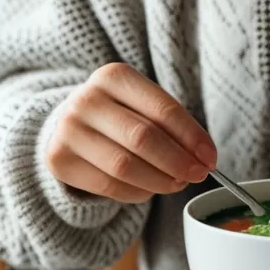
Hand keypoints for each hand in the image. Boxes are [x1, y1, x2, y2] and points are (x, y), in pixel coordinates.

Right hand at [45, 63, 217, 202]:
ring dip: (160, 181)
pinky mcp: (59, 160)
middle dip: (178, 162)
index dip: (192, 137)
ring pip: (125, 166)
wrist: (69, 123)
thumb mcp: (143, 105)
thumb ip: (171, 126)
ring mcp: (68, 130)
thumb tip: (204, 158)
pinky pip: (108, 186)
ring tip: (176, 183)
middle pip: (143, 138)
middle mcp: (86, 99)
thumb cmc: (119, 114)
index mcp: (114, 76)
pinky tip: (149, 189)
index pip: (163, 109)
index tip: (210, 158)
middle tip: (197, 175)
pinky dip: (137, 193)